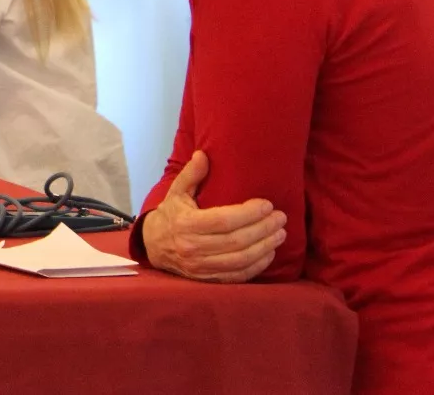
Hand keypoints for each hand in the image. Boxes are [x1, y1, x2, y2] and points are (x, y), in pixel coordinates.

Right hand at [142, 150, 286, 282]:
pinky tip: (269, 252)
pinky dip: (257, 265)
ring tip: (280, 234)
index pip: (223, 220)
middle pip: (236, 241)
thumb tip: (203, 154)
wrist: (153, 246)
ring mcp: (200, 266)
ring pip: (240, 259)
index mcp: (185, 224)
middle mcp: (192, 247)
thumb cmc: (171, 215)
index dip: (249, 213)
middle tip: (280, 218)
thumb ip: (191, 174)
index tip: (267, 205)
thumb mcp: (176, 192)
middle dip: (263, 229)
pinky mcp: (207, 279)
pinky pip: (238, 276)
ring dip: (265, 247)